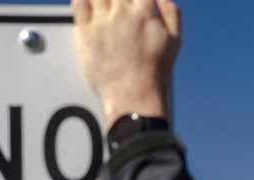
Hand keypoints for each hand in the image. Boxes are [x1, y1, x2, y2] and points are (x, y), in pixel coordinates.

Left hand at [72, 0, 180, 125]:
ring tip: (104, 5)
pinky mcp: (86, 34)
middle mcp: (122, 12)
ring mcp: (102, 22)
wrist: (133, 96)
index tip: (133, 2)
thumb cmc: (155, 71)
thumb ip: (171, 12)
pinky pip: (78, 4)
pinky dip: (81, 0)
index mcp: (145, 11)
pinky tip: (86, 3)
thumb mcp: (174, 41)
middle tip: (118, 7)